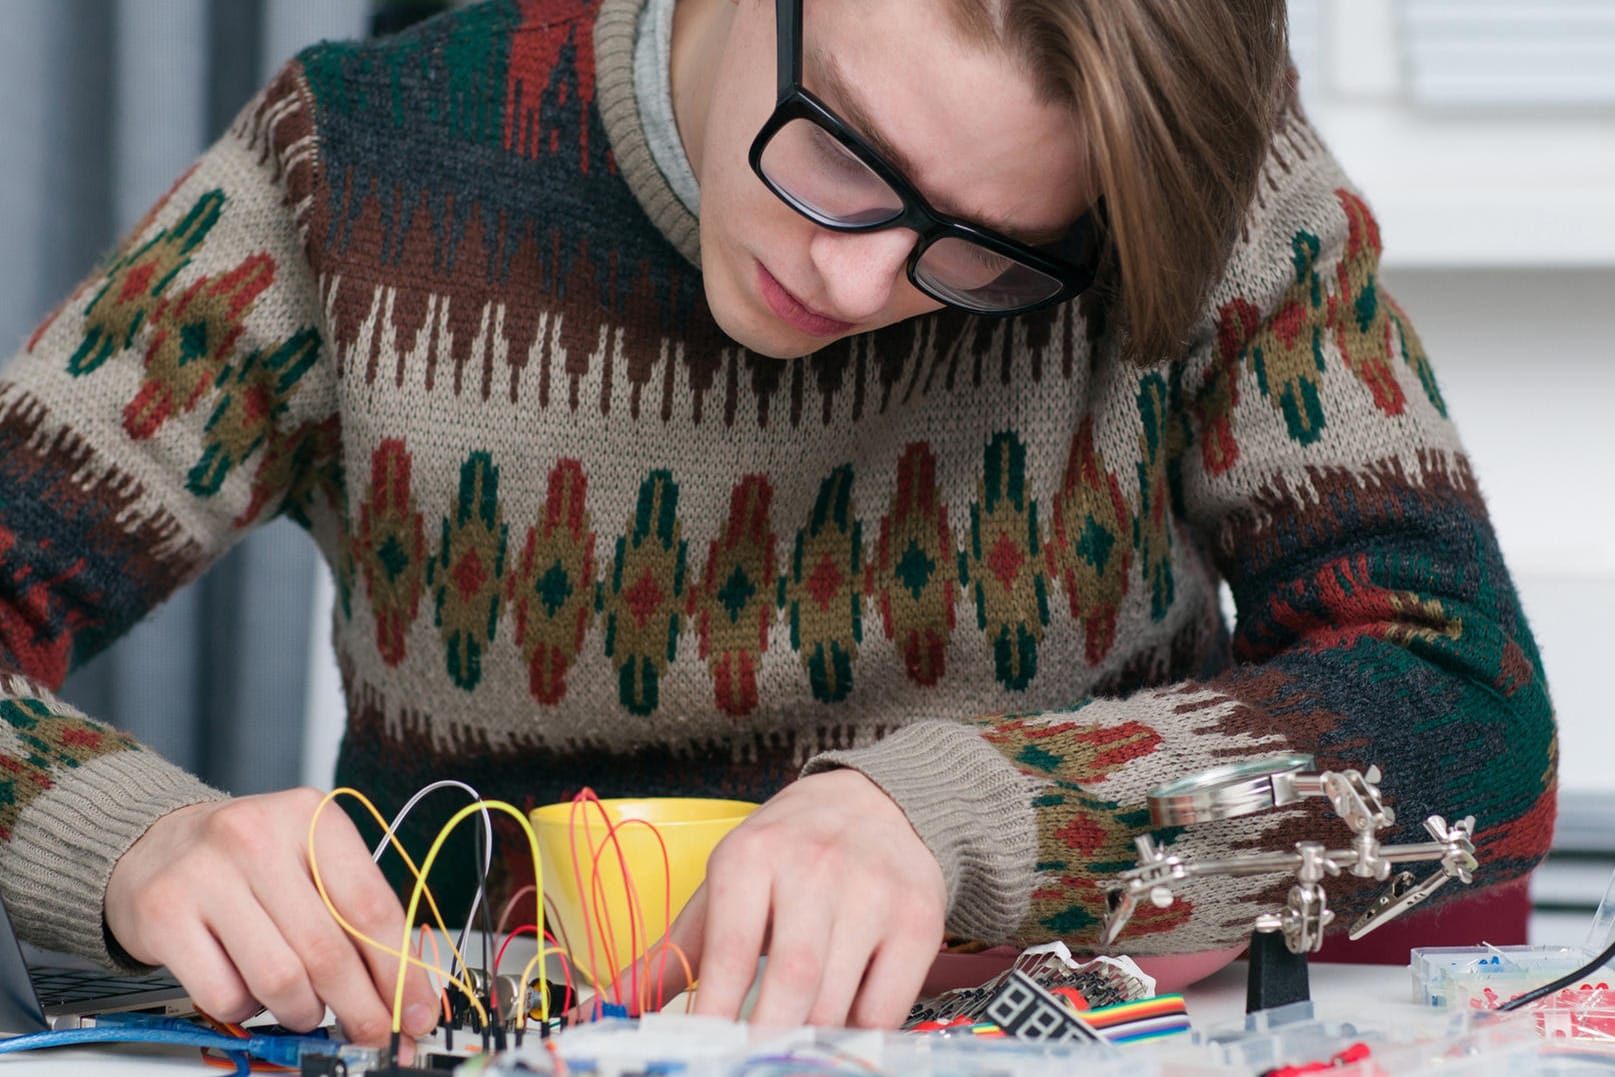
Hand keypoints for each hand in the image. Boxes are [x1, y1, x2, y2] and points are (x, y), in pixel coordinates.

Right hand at [105, 789, 439, 1055]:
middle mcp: (257, 837)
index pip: (370, 908)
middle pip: (328, 951)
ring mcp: (206, 875)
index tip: (415, 1012)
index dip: (399, 972)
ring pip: (280, 980)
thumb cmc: (247, 861)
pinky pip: (225, 995)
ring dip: (303, 1012)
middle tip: (372, 1034)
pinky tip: (250, 991)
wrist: (153, 845)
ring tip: (306, 1009)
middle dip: (360, 1008)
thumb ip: (355, 914)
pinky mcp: (164, 915)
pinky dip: (248, 1011)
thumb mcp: (310, 860)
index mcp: (311, 817)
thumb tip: (405, 990)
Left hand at [630, 769, 947, 1027]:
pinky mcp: (918, 918)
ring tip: (787, 1055)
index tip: (702, 1055)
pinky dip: (859, 1036)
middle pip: (793, 980)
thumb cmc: (787, 853)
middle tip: (749, 1067)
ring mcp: (872, 892)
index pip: (731, 951)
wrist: (879, 801)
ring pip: (839, 999)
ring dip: (810, 1044)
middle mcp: (814, 867)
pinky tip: (837, 1037)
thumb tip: (609, 1007)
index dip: (715, 1015)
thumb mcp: (725, 886)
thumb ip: (671, 954)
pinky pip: (887, 1005)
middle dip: (767, 1041)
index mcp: (752, 857)